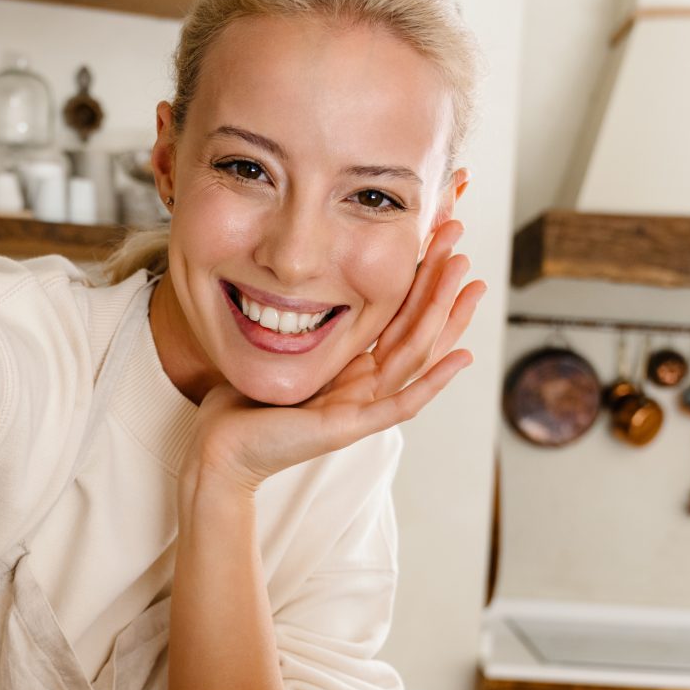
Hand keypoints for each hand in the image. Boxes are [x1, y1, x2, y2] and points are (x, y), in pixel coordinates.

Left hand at [188, 220, 485, 494]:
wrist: (220, 447)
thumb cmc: (240, 402)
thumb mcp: (279, 348)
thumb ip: (302, 323)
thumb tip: (303, 277)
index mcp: (348, 365)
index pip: (394, 316)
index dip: (417, 280)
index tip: (435, 241)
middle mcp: (361, 384)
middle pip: (414, 330)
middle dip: (440, 287)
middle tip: (463, 247)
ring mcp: (360, 406)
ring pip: (415, 357)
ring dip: (445, 319)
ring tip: (470, 283)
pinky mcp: (349, 426)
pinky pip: (400, 403)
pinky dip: (433, 382)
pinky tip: (462, 357)